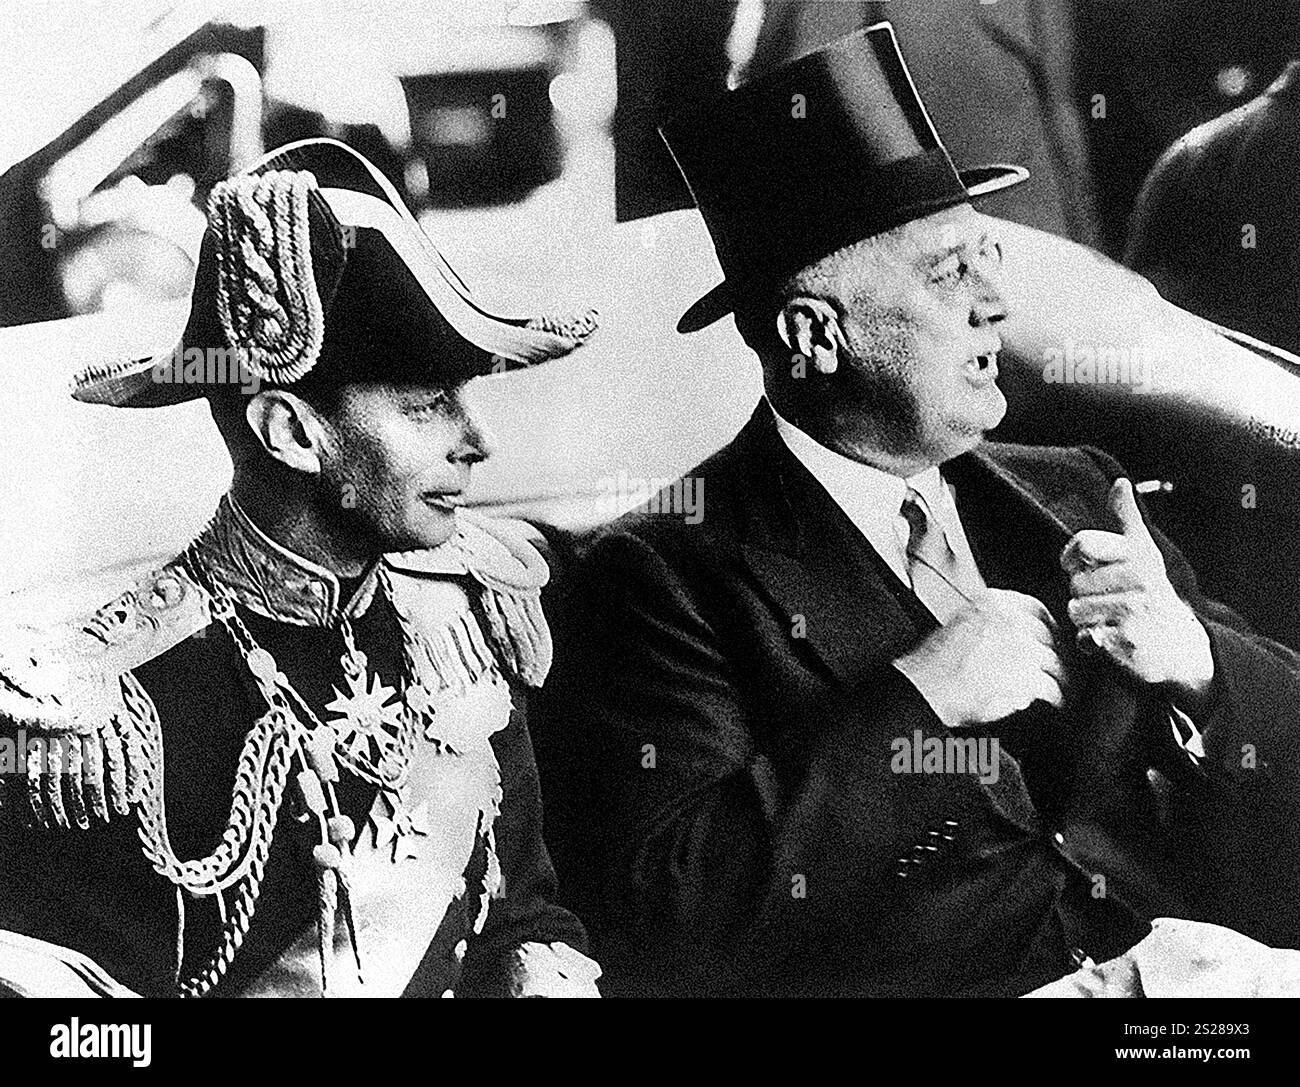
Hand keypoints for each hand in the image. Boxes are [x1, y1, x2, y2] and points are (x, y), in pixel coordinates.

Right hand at [894, 589, 1066, 726]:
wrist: (925, 688)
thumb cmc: (934, 665)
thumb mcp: (962, 625)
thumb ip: (992, 623)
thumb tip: (1015, 637)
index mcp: (993, 603)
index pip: (1035, 608)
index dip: (1047, 627)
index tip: (1051, 640)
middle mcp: (1011, 620)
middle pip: (1048, 637)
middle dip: (1054, 655)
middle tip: (1056, 669)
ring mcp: (1020, 647)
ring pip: (1052, 662)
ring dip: (1058, 677)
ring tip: (1058, 689)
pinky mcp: (1026, 676)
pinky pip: (1050, 687)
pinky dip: (1055, 697)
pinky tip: (1054, 702)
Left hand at [1060, 477, 1213, 699]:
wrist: (1181, 645)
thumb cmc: (1151, 592)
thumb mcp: (1142, 552)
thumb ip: (1126, 517)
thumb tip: (1121, 482)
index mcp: (1138, 554)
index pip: (1082, 543)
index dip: (1072, 557)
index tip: (1081, 566)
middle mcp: (1140, 579)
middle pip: (1074, 581)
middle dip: (1083, 593)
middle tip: (1108, 600)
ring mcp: (1135, 610)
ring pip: (1075, 609)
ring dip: (1086, 618)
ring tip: (1110, 618)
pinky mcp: (1127, 641)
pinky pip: (1084, 636)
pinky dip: (1091, 641)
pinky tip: (1111, 638)